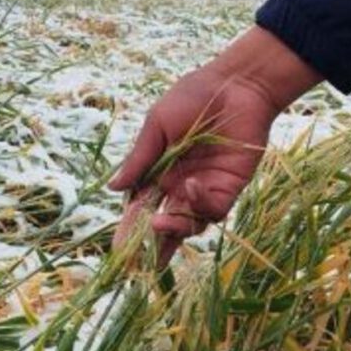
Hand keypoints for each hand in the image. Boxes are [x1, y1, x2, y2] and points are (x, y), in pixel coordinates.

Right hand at [108, 26, 322, 266]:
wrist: (237, 85)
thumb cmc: (193, 96)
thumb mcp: (158, 125)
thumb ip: (139, 159)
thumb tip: (113, 188)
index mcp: (157, 173)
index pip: (139, 209)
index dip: (129, 232)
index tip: (117, 253)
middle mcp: (179, 187)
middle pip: (162, 225)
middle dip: (150, 248)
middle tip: (137, 266)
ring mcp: (204, 190)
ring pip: (187, 224)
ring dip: (172, 229)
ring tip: (158, 226)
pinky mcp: (229, 188)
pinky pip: (212, 209)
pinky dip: (200, 205)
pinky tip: (191, 187)